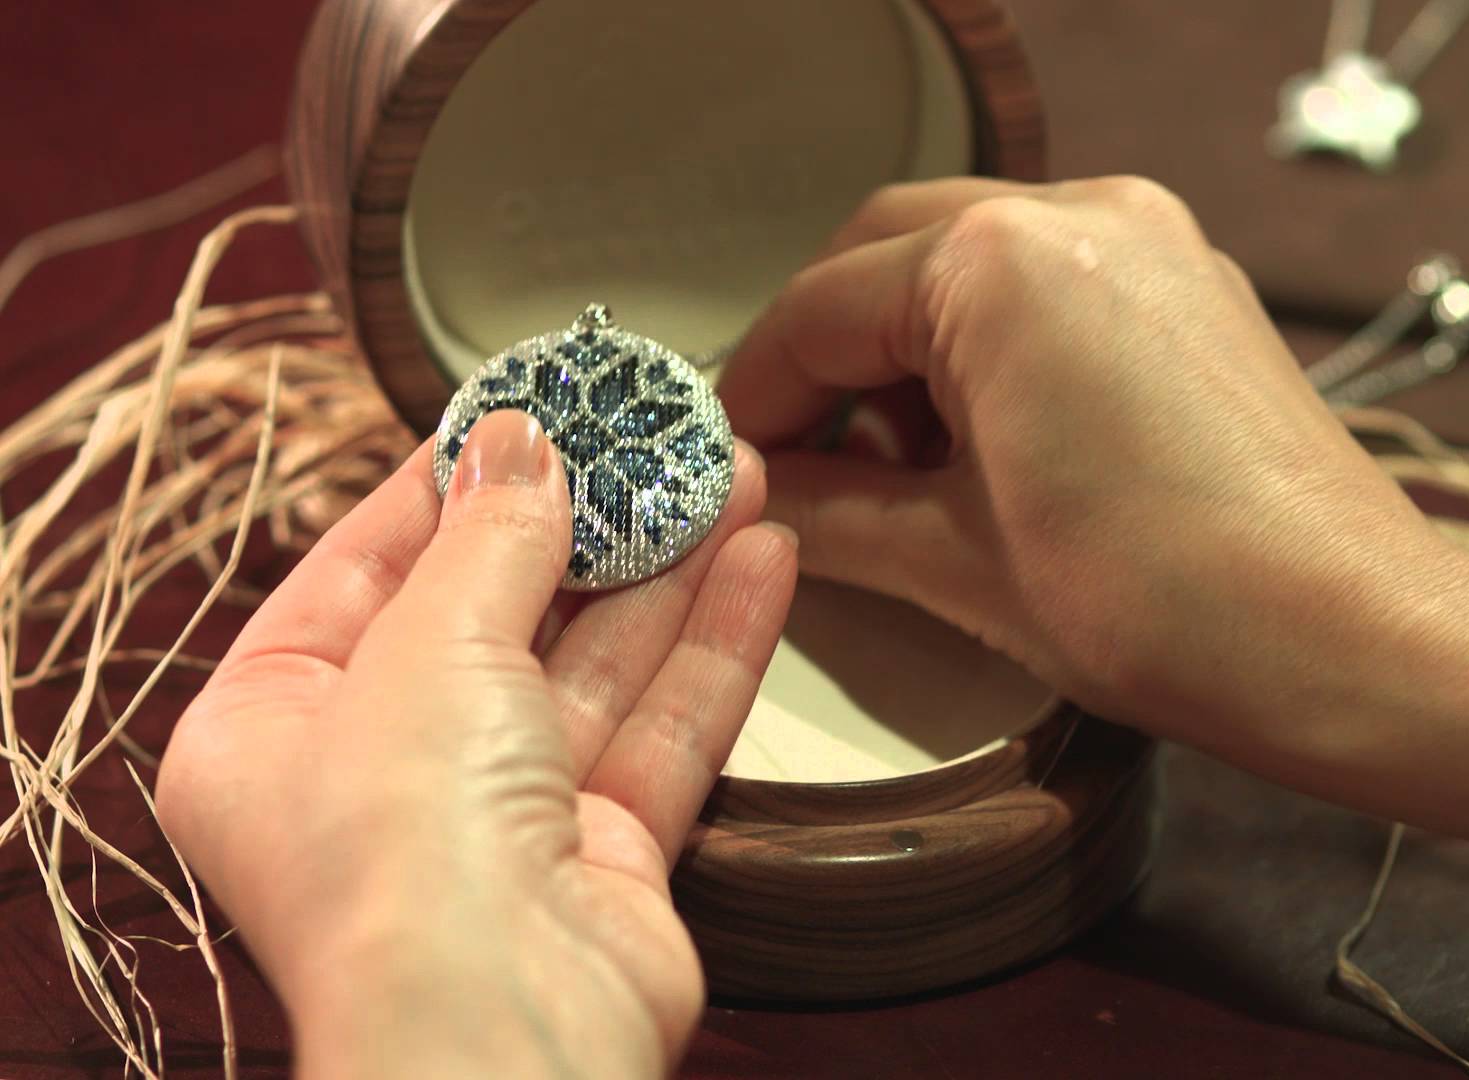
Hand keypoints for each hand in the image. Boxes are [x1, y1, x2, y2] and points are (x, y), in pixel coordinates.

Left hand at [156, 411, 796, 1077]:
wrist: (506, 1029)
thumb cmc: (404, 867)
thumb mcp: (430, 645)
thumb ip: (488, 536)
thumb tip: (516, 441)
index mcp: (273, 726)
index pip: (365, 566)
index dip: (453, 482)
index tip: (530, 410)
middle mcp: (381, 777)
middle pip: (498, 613)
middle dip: (589, 523)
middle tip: (654, 440)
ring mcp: (495, 820)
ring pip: (596, 667)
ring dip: (670, 571)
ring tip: (732, 478)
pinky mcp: (599, 856)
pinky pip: (660, 728)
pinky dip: (712, 647)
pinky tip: (761, 564)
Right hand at [723, 176, 1468, 973]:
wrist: (1357, 640)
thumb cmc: (1177, 605)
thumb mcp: (957, 562)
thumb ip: (830, 508)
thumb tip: (760, 494)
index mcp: (999, 265)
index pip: (817, 312)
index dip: (755, 399)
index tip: (730, 467)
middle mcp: (1080, 215)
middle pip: (885, 254)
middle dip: (828, 354)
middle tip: (798, 461)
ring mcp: (1151, 240)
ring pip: (970, 256)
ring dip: (909, 341)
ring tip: (898, 466)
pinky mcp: (1196, 284)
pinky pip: (1054, 279)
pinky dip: (993, 339)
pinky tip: (987, 441)